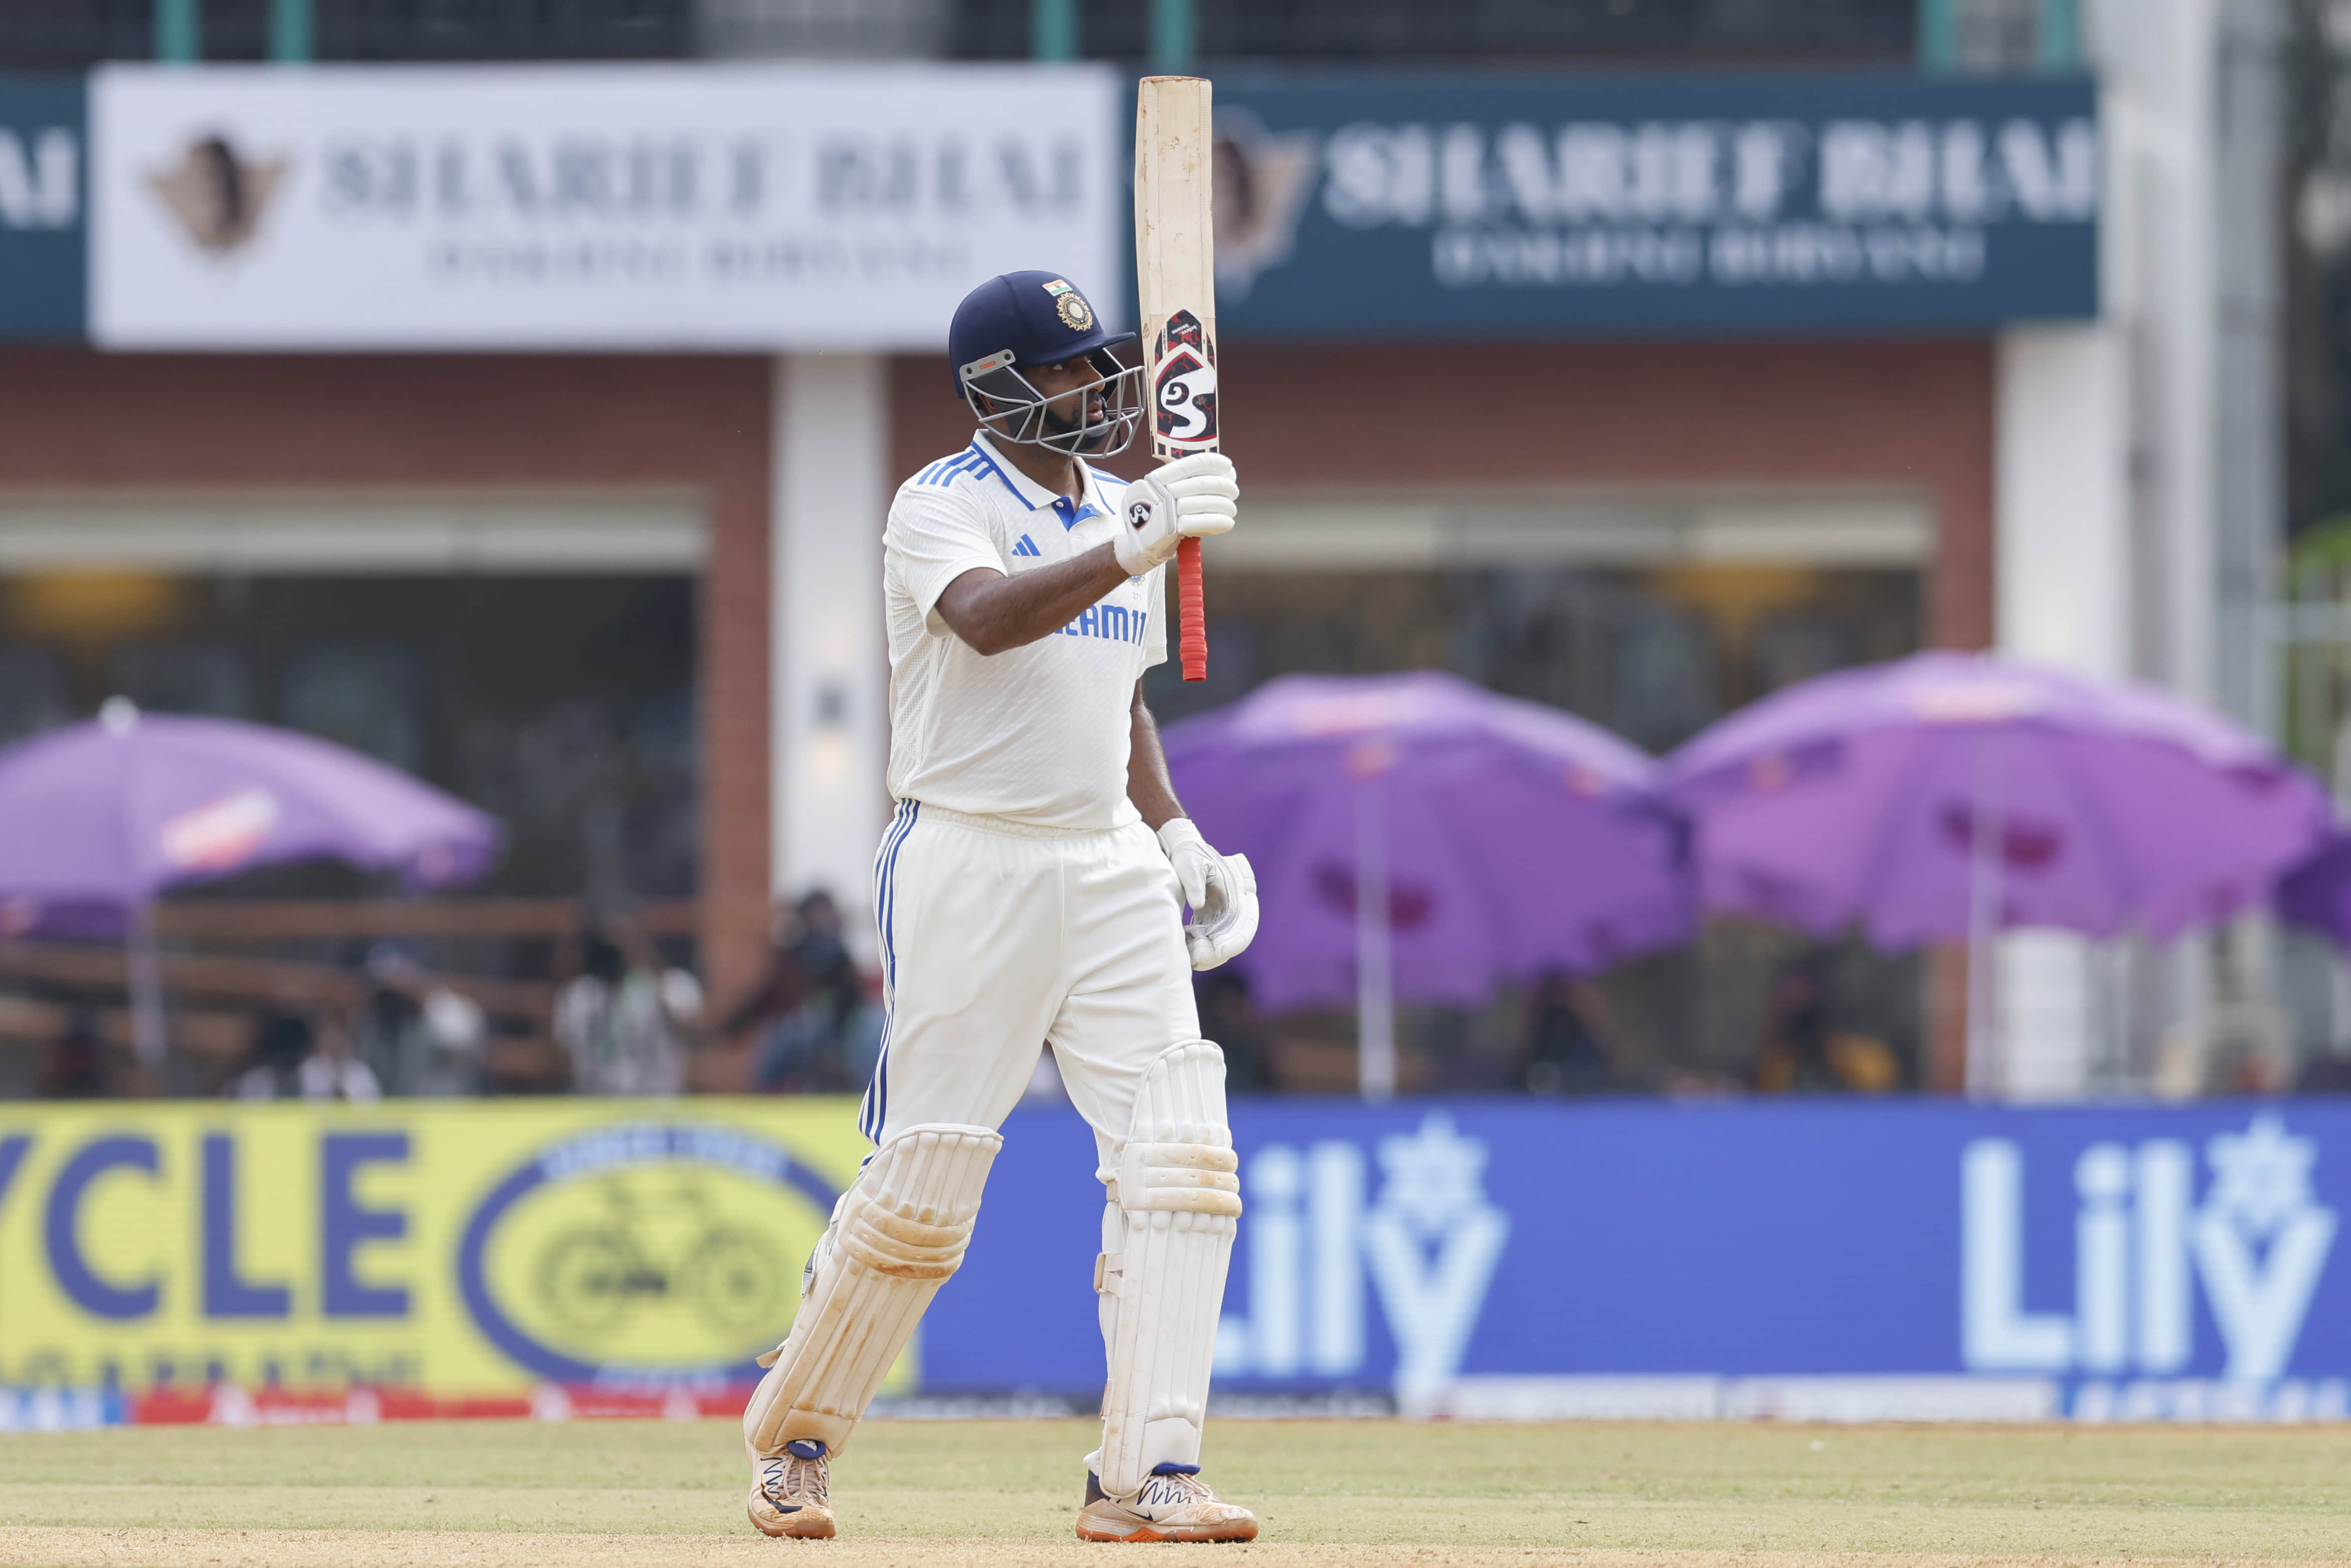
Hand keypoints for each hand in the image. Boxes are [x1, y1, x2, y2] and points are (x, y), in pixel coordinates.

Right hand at [1114, 453, 1237, 575]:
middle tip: (1233, 491)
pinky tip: (1228, 522)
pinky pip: (1203, 522)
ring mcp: (1164, 510)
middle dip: (1224, 486)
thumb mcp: (1160, 496)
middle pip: (1202, 483)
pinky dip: (1220, 522)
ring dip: (1225, 506)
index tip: (1227, 466)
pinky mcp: (1171, 529)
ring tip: (1231, 509)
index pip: (1189, 464)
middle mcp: (1159, 491)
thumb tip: (1223, 474)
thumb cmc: (1156, 521)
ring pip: (1205, 502)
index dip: (1212, 462)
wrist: (1136, 548)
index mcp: (1157, 479)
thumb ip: (1184, 484)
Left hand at [1157, 819, 1259, 970]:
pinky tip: (1184, 948)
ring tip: (1188, 953)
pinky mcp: (1210, 923)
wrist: (1184, 854)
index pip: (1247, 924)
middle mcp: (1236, 909)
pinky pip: (1209, 943)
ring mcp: (1223, 918)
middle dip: (1217, 953)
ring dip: (1207, 956)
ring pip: (1222, 947)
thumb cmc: (1189, 857)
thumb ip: (1194, 882)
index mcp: (1239, 894)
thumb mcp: (1190, 864)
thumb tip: (1197, 904)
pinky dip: (1199, 950)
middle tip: (1196, 956)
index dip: (1236, 940)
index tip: (1219, 949)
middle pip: (1235, 941)